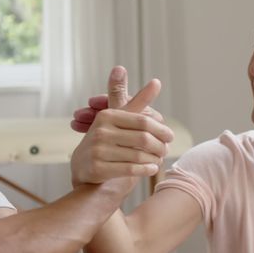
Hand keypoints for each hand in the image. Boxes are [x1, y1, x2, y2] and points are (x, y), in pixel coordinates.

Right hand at [70, 66, 173, 185]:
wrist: (82, 166)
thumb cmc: (106, 139)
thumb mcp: (119, 118)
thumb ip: (138, 101)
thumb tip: (157, 81)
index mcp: (107, 115)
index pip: (143, 121)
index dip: (161, 129)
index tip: (171, 136)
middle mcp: (100, 131)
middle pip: (143, 138)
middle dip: (159, 146)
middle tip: (166, 151)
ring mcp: (97, 150)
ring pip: (138, 156)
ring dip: (154, 160)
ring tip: (159, 160)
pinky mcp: (97, 168)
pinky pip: (130, 169)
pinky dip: (145, 170)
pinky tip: (152, 169)